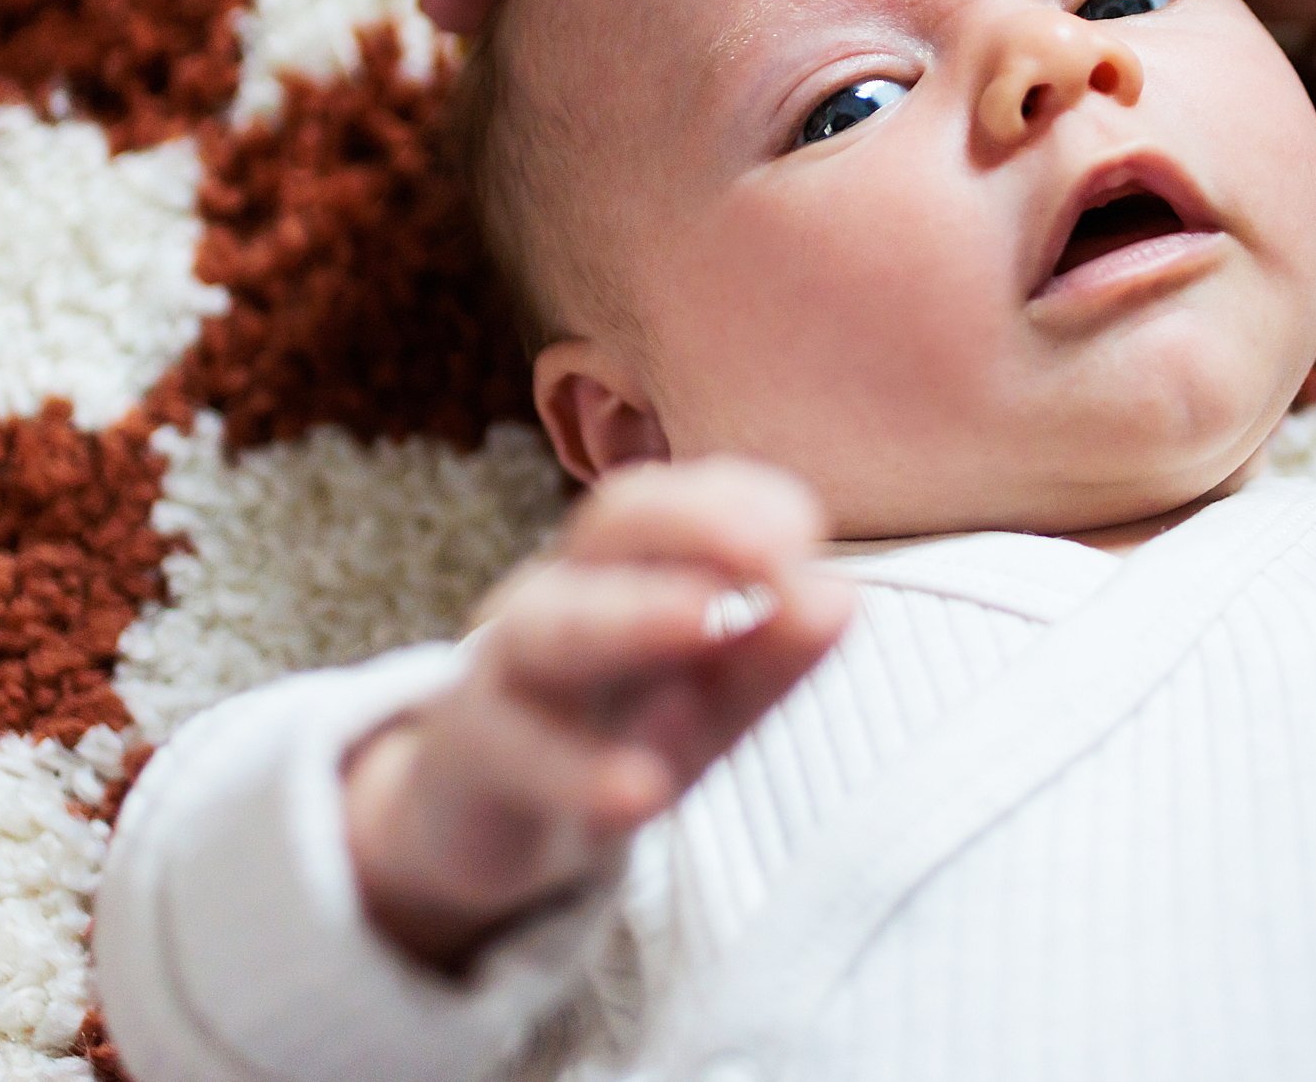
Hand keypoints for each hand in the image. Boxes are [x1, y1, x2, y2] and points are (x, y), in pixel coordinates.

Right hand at [341, 457, 852, 972]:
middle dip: (696, 525)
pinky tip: (640, 789)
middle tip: (777, 549)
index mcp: (630, 565)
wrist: (483, 815)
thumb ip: (773, 654)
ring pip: (555, 625)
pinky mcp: (474, 753)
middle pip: (613, 524)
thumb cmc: (618, 730)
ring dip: (634, 616)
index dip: (742, 501)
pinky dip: (577, 770)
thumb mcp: (711, 699)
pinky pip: (516, 751)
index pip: (682, 499)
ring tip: (708, 621)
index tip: (808, 528)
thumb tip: (841, 598)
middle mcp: (566, 592)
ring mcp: (511, 667)